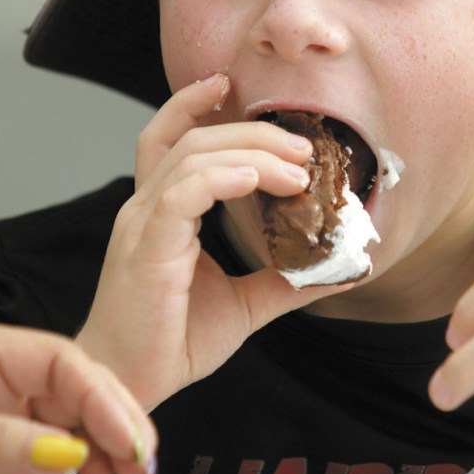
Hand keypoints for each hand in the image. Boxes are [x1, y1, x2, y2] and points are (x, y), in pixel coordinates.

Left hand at [0, 324, 156, 473]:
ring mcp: (9, 432)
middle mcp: (8, 391)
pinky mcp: (5, 473)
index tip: (129, 442)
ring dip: (94, 473)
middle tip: (141, 471)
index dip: (104, 400)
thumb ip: (8, 443)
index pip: (64, 364)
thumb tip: (71, 453)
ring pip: (71, 443)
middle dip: (115, 437)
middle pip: (79, 401)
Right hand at [77, 74, 350, 408]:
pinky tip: (256, 179)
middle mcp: (146, 209)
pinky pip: (180, 194)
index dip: (194, 106)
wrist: (130, 385)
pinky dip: (220, 178)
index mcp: (161, 214)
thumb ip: (287, 280)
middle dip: (250, 131)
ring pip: (190, 158)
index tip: (234, 87)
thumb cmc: (174, 342)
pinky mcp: (146, 248)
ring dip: (250, 154)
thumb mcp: (245, 304)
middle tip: (302, 145)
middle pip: (191, 140)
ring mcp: (141, 225)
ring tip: (298, 170)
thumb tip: (343, 268)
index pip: (171, 141)